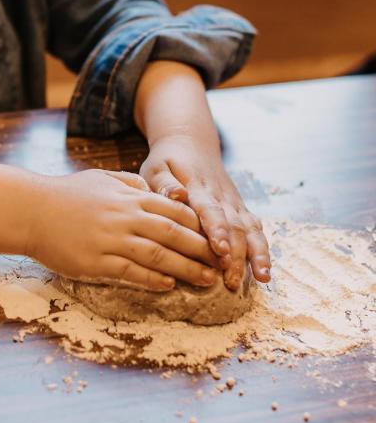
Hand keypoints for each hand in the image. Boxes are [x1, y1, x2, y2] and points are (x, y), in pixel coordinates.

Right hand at [24, 169, 221, 291]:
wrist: (30, 209)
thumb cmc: (66, 193)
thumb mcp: (103, 178)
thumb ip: (131, 183)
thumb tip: (154, 187)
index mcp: (129, 196)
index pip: (175, 209)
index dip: (200, 224)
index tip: (219, 236)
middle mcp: (124, 216)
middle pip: (174, 233)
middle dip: (202, 248)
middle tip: (224, 262)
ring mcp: (111, 239)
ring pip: (157, 255)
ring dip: (186, 268)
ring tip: (207, 278)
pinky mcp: (96, 261)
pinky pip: (130, 271)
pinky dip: (152, 279)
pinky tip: (169, 285)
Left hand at [138, 137, 270, 289]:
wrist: (191, 142)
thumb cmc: (168, 160)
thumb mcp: (158, 167)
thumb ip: (165, 184)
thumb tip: (176, 196)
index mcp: (198, 188)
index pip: (210, 210)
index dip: (217, 230)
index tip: (219, 250)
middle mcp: (221, 197)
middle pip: (234, 226)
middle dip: (236, 254)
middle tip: (231, 280)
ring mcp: (234, 203)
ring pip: (250, 229)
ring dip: (256, 254)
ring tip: (261, 278)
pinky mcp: (240, 208)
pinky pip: (255, 229)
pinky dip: (262, 250)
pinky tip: (264, 272)